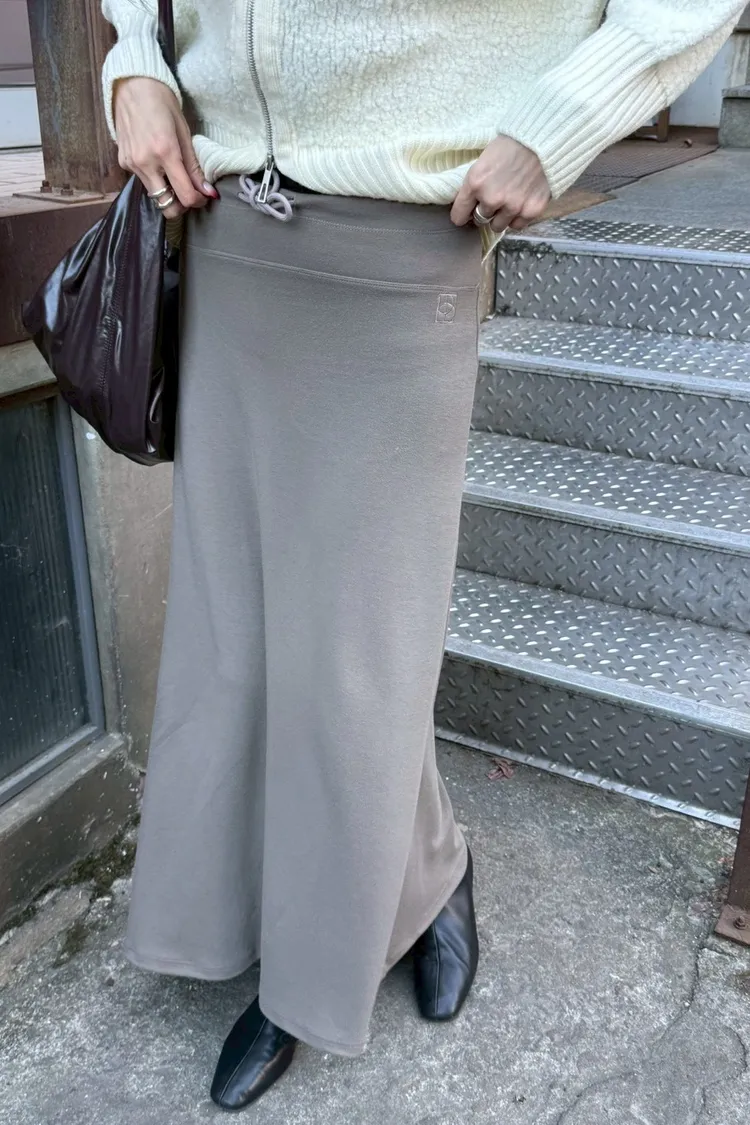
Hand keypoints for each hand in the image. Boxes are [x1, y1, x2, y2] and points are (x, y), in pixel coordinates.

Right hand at [113, 77, 217, 218]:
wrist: (132, 85)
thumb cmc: (162, 103)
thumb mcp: (184, 132)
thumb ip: (194, 166)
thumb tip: (207, 191)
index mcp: (165, 152)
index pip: (185, 195)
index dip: (198, 201)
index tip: (203, 196)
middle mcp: (146, 163)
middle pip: (166, 206)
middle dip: (181, 206)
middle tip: (189, 193)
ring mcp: (132, 164)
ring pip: (154, 195)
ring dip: (168, 192)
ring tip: (174, 175)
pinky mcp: (124, 162)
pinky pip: (144, 181)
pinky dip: (155, 179)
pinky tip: (157, 162)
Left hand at [451, 135, 550, 232]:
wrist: (542, 139)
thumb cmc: (511, 145)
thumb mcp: (483, 160)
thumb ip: (475, 184)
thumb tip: (469, 204)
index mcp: (475, 183)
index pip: (458, 216)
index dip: (462, 214)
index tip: (467, 212)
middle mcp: (491, 199)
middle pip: (479, 220)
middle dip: (484, 211)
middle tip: (494, 199)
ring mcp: (511, 207)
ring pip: (497, 226)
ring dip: (500, 216)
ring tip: (508, 201)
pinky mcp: (530, 211)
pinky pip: (516, 225)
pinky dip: (517, 217)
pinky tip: (521, 203)